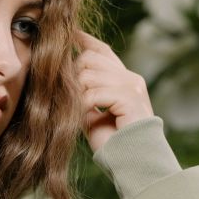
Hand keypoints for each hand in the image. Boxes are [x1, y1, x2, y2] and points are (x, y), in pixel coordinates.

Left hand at [76, 31, 153, 152]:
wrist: (133, 163)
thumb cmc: (113, 143)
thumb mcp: (93, 114)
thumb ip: (85, 95)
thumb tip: (66, 80)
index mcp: (124, 80)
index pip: (102, 50)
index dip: (84, 41)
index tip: (68, 35)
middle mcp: (131, 79)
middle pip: (90, 59)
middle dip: (73, 75)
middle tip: (68, 97)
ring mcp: (132, 87)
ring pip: (89, 75)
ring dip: (76, 95)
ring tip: (75, 111)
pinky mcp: (130, 98)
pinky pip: (94, 93)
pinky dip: (83, 106)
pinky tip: (82, 118)